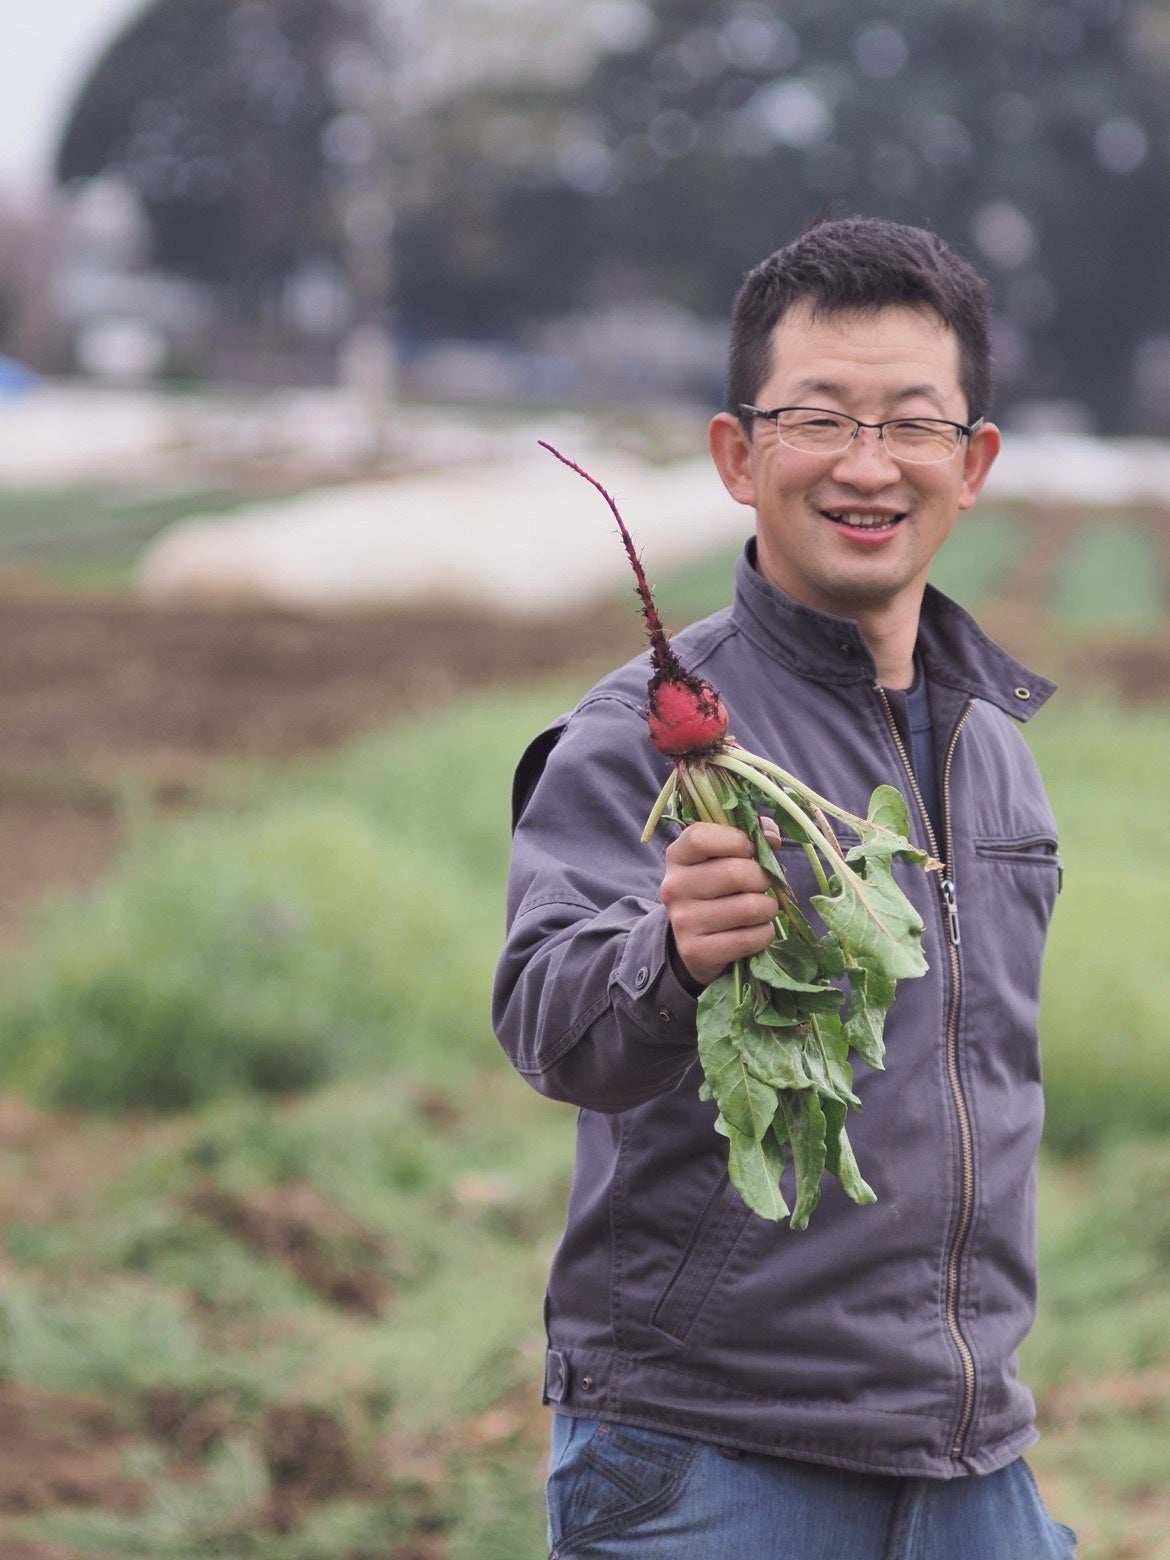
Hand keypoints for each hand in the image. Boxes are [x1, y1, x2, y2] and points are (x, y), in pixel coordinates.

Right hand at [661, 820, 779, 988]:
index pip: (701, 837)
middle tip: (762, 886)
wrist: (695, 943)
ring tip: (760, 909)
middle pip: (737, 873)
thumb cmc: (717, 890)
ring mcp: (683, 921)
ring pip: (750, 907)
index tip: (750, 850)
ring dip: (768, 908)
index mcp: (678, 856)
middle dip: (763, 879)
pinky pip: (750, 939)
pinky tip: (756, 930)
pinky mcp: (696, 951)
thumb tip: (772, 837)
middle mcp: (674, 887)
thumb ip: (748, 838)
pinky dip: (765, 933)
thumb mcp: (722, 859)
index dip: (737, 840)